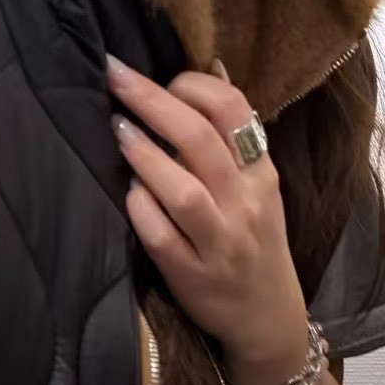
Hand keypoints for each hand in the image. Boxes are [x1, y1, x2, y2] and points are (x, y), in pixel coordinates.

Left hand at [106, 55, 309, 384]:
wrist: (268, 318)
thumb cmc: (253, 242)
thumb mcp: (259, 186)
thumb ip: (235, 133)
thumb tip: (213, 67)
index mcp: (262, 175)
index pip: (234, 112)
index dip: (195, 84)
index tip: (164, 76)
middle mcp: (245, 206)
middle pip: (202, 142)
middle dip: (156, 101)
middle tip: (117, 77)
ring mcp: (219, 244)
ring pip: (184, 192)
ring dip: (147, 157)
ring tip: (118, 129)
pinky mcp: (193, 278)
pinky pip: (162, 239)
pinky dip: (142, 211)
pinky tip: (127, 192)